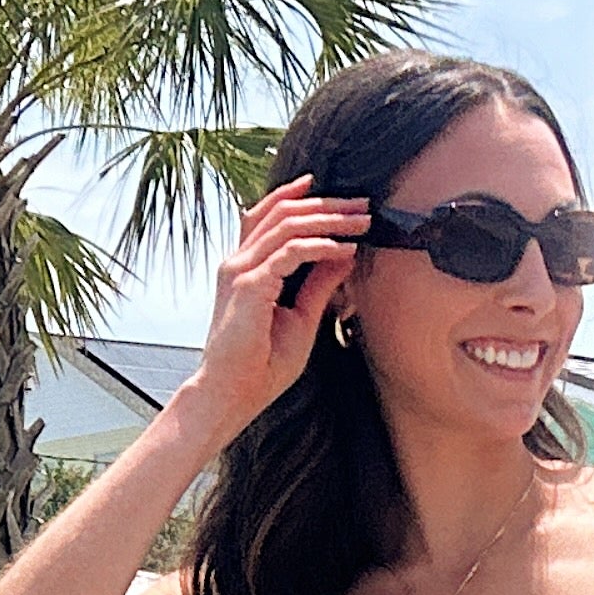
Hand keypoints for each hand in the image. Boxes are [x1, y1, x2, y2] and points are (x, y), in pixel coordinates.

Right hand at [184, 177, 367, 437]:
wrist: (231, 395)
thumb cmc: (260, 365)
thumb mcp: (301, 318)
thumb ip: (319, 284)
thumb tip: (344, 255)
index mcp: (245, 267)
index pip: (271, 216)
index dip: (304, 199)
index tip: (343, 201)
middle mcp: (238, 262)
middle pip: (283, 213)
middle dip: (327, 205)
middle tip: (363, 205)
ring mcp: (240, 270)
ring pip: (288, 225)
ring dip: (329, 219)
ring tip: (361, 222)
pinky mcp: (249, 285)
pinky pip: (290, 252)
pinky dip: (321, 246)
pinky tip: (345, 248)